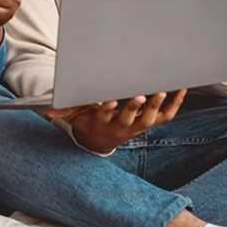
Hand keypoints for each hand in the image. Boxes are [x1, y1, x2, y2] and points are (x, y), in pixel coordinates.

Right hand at [44, 89, 187, 154]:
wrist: (104, 137)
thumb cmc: (90, 119)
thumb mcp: (76, 116)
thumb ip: (64, 110)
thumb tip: (46, 111)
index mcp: (104, 122)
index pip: (106, 116)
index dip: (108, 109)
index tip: (109, 100)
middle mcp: (123, 127)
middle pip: (131, 118)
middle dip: (135, 107)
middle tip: (141, 95)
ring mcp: (140, 126)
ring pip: (151, 118)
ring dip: (158, 105)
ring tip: (163, 90)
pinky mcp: (152, 123)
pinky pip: (167, 116)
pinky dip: (175, 103)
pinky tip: (180, 89)